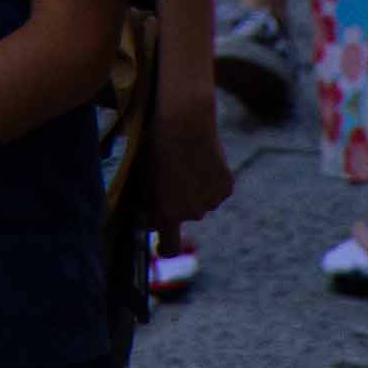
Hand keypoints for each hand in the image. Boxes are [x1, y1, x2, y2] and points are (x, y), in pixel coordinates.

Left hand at [147, 93, 233, 232]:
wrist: (182, 120)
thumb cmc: (153, 144)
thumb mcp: (142, 176)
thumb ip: (148, 200)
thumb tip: (148, 214)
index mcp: (166, 213)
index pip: (168, 247)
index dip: (161, 241)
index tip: (158, 233)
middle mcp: (191, 214)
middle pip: (181, 214)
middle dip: (175, 201)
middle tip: (168, 174)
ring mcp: (210, 202)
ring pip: (199, 201)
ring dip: (193, 189)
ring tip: (184, 160)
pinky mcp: (225, 188)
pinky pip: (214, 189)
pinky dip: (208, 179)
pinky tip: (200, 159)